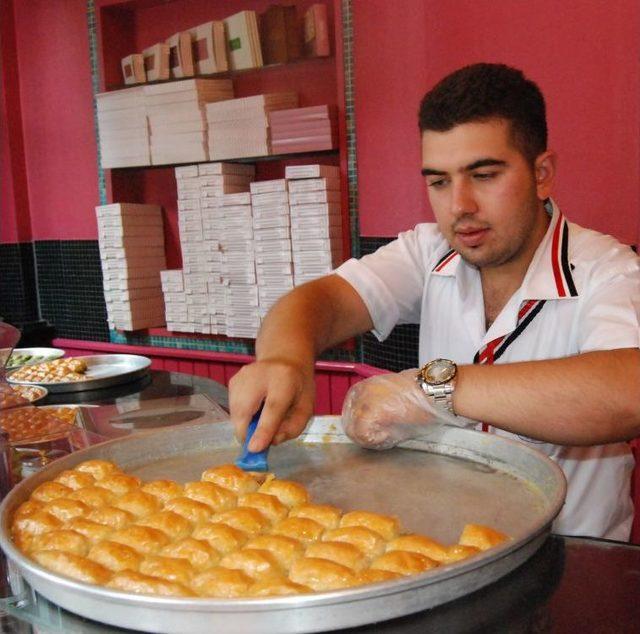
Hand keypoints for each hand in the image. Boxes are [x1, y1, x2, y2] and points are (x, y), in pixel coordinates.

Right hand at [228, 357, 315, 451]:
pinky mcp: (233, 381)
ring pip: (236, 412)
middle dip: (247, 432)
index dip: (264, 429)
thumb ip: (292, 427)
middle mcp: (260, 373)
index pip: (273, 407)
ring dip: (245, 425)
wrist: (284, 360)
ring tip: (261, 418)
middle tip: (257, 443)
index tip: (255, 449)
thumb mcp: (305, 408)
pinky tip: (255, 408)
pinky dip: (242, 417)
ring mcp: (243, 376)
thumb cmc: (297, 388)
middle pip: (246, 409)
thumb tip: (271, 442)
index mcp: (285, 379)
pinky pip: (233, 409)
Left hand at [342, 369, 465, 448]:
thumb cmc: (418, 394)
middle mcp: (360, 392)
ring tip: (386, 436)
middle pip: (349, 422)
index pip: (350, 413)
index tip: (375, 430)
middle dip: (364, 434)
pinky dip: (374, 439)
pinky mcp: (370, 413)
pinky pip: (363, 434)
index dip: (361, 426)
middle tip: (382, 436)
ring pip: (353, 430)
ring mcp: (363, 402)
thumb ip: (378, 406)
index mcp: (363, 387)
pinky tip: (388, 435)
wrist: (431, 390)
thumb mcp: (391, 395)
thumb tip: (373, 423)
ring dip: (369, 438)